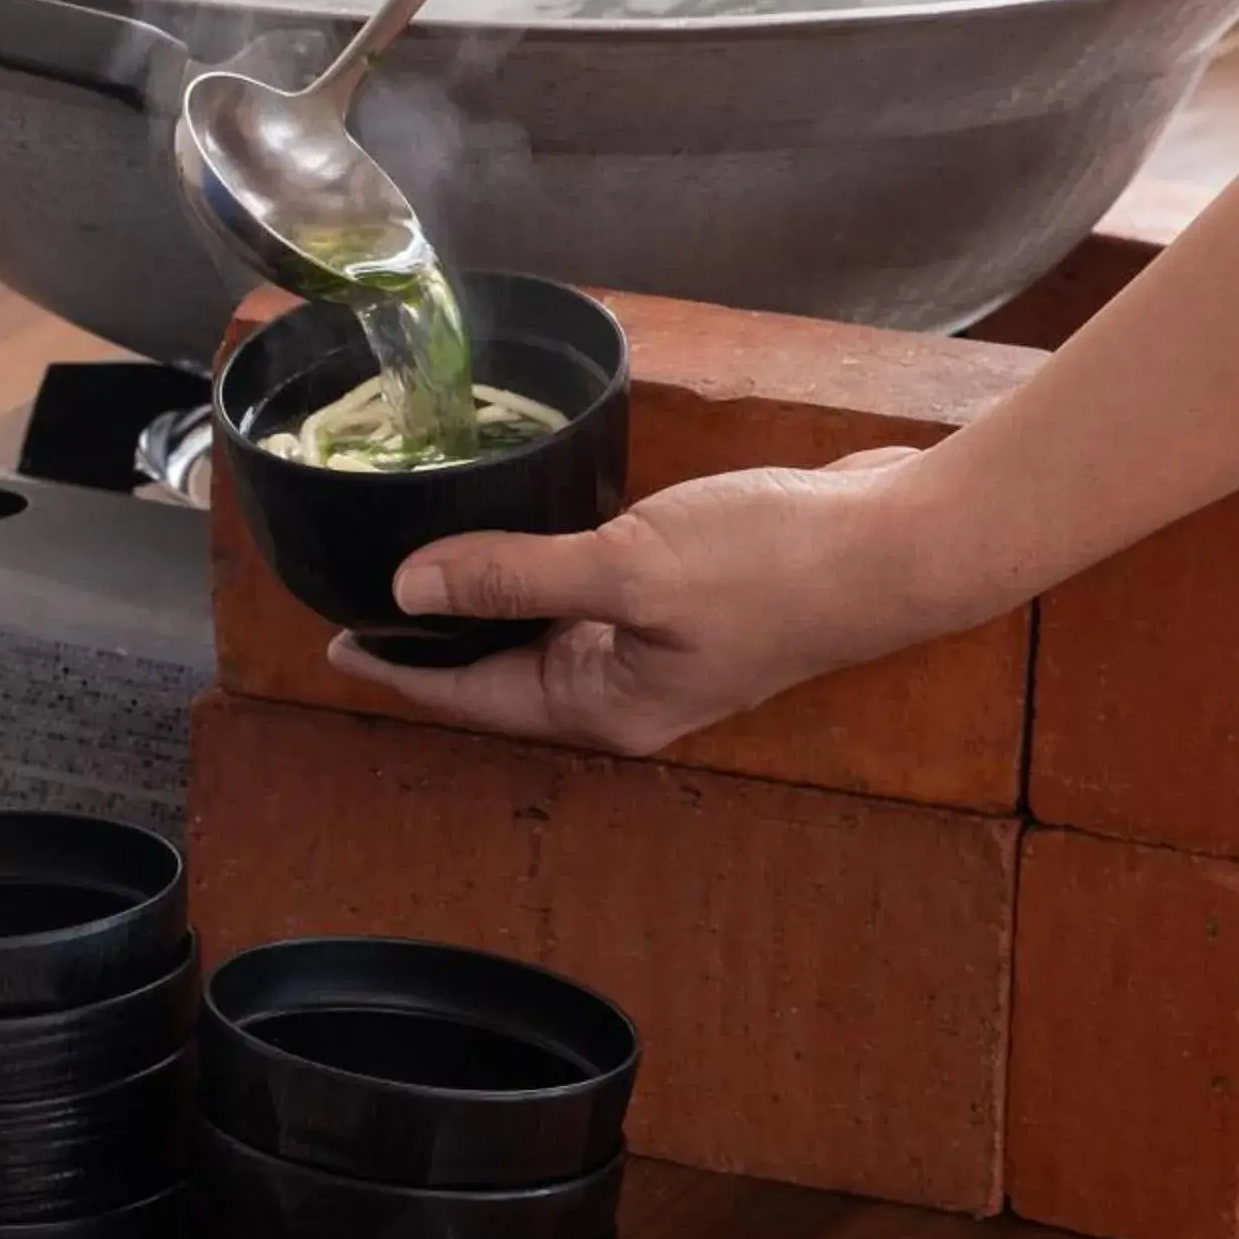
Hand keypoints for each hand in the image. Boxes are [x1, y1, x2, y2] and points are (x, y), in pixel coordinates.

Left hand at [324, 450, 938, 754]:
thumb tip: (405, 591)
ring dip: (487, 602)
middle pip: (500, 674)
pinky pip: (590, 597)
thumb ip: (514, 578)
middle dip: (433, 641)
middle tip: (361, 596)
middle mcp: (626, 693)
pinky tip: (521, 532)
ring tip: (421, 563)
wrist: (905, 539)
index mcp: (604, 706)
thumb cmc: (777, 564)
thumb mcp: (628, 568)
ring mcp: (662, 652)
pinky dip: (544, 571)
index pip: (469, 697)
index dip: (397, 669)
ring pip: (545, 634)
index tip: (333, 641)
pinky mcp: (690, 604)